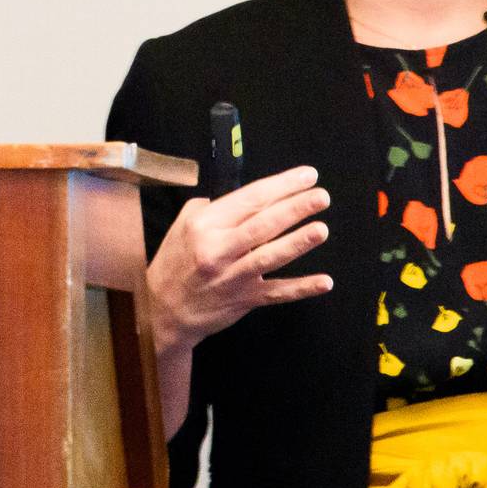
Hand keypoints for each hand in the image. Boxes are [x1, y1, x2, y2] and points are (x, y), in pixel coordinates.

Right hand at [148, 163, 334, 358]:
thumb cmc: (175, 263)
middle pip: (262, 225)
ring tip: (321, 229)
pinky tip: (324, 281)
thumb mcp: (182, 226)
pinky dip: (301, 288)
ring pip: (269, 257)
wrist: (162, 310)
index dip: (280, 186)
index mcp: (204, 226)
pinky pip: (276, 293)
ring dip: (297, 243)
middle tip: (320, 196)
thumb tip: (245, 197)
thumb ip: (211, 207)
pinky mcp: (244, 300)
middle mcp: (218, 250)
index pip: (249, 199)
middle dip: (294, 208)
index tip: (306, 176)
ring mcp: (232, 277)